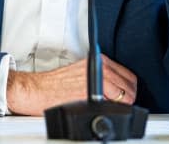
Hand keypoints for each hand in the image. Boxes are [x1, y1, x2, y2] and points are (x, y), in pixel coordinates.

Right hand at [6, 55, 136, 114]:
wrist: (37, 90)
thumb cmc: (55, 84)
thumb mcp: (81, 71)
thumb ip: (100, 75)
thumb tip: (116, 89)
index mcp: (98, 60)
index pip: (127, 75)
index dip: (128, 88)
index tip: (124, 95)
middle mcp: (100, 68)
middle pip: (130, 85)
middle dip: (129, 97)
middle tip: (122, 104)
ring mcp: (98, 81)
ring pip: (126, 95)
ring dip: (123, 104)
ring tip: (113, 107)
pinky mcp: (93, 94)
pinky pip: (114, 104)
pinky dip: (113, 109)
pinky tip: (103, 109)